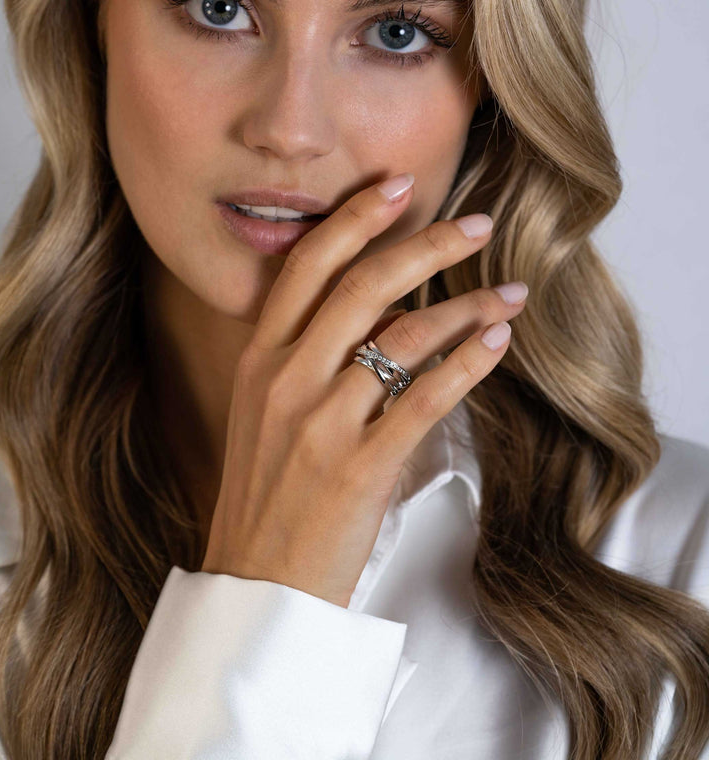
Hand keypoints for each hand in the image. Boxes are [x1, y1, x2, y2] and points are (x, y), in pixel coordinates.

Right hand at [200, 175, 527, 607]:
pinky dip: (469, 362)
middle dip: (427, 244)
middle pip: (364, 285)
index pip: (308, 265)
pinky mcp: (359, 468)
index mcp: (260, 358)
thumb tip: (377, 305)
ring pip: (403, 337)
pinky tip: (499, 340)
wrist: (257, 585)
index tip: (398, 183)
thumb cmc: (267, 493)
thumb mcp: (265, 411)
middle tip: (477, 223)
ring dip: (466, 306)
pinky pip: (426, 398)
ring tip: (510, 291)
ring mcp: (321, 423)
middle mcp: (287, 379)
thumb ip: (306, 353)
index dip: (356, 218)